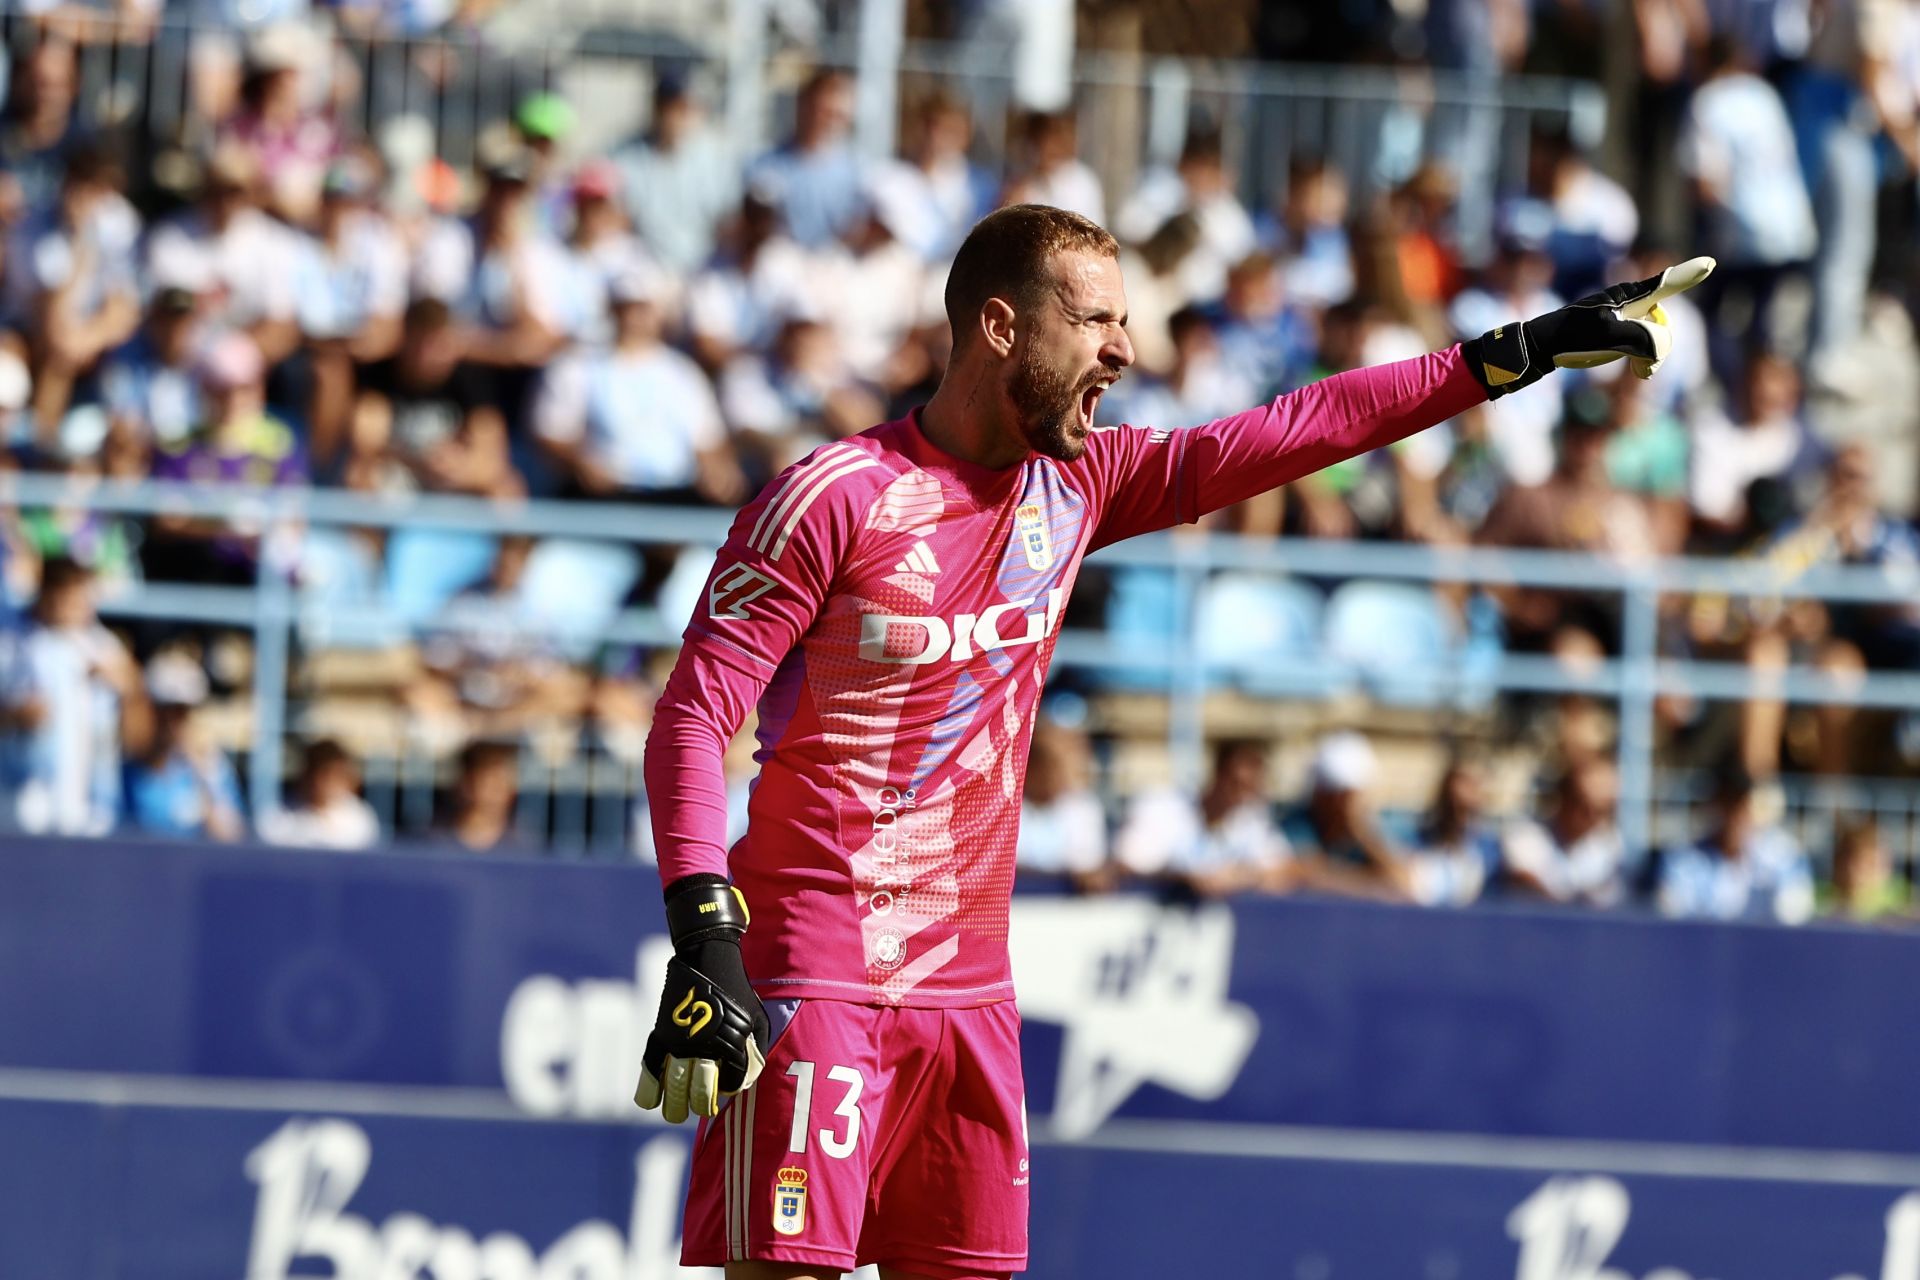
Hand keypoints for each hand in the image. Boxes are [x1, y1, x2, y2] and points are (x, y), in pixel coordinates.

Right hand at [634, 879, 769, 1122]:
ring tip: (677, 1110)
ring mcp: (680, 1041)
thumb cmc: (737, 992)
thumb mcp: (757, 1020)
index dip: (728, 1090)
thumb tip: (743, 1082)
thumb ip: (754, 1052)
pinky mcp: (660, 1034)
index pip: (730, 1084)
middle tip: (702, 1105)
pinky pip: (649, 1069)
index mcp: (732, 1043)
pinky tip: (652, 1100)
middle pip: (699, 1094)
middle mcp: (704, 1046)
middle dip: (701, 1105)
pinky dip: (647, 1090)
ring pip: (673, 1088)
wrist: (707, 959)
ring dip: (674, 1106)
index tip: (726, 1087)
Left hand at [1465, 256, 1714, 397]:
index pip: (1664, 285)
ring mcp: (1625, 319)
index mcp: (1629, 296)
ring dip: (1652, 357)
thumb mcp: (1610, 335)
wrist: (1541, 349)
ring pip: (1658, 339)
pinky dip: (1645, 361)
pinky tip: (1638, 371)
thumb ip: (1646, 338)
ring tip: (1636, 371)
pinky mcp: (1618, 335)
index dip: (1688, 275)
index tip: (1710, 262)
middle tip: (1640, 365)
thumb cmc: (1571, 337)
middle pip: (1665, 323)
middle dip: (1661, 345)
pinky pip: (1646, 347)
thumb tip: (1662, 350)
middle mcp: (1631, 303)